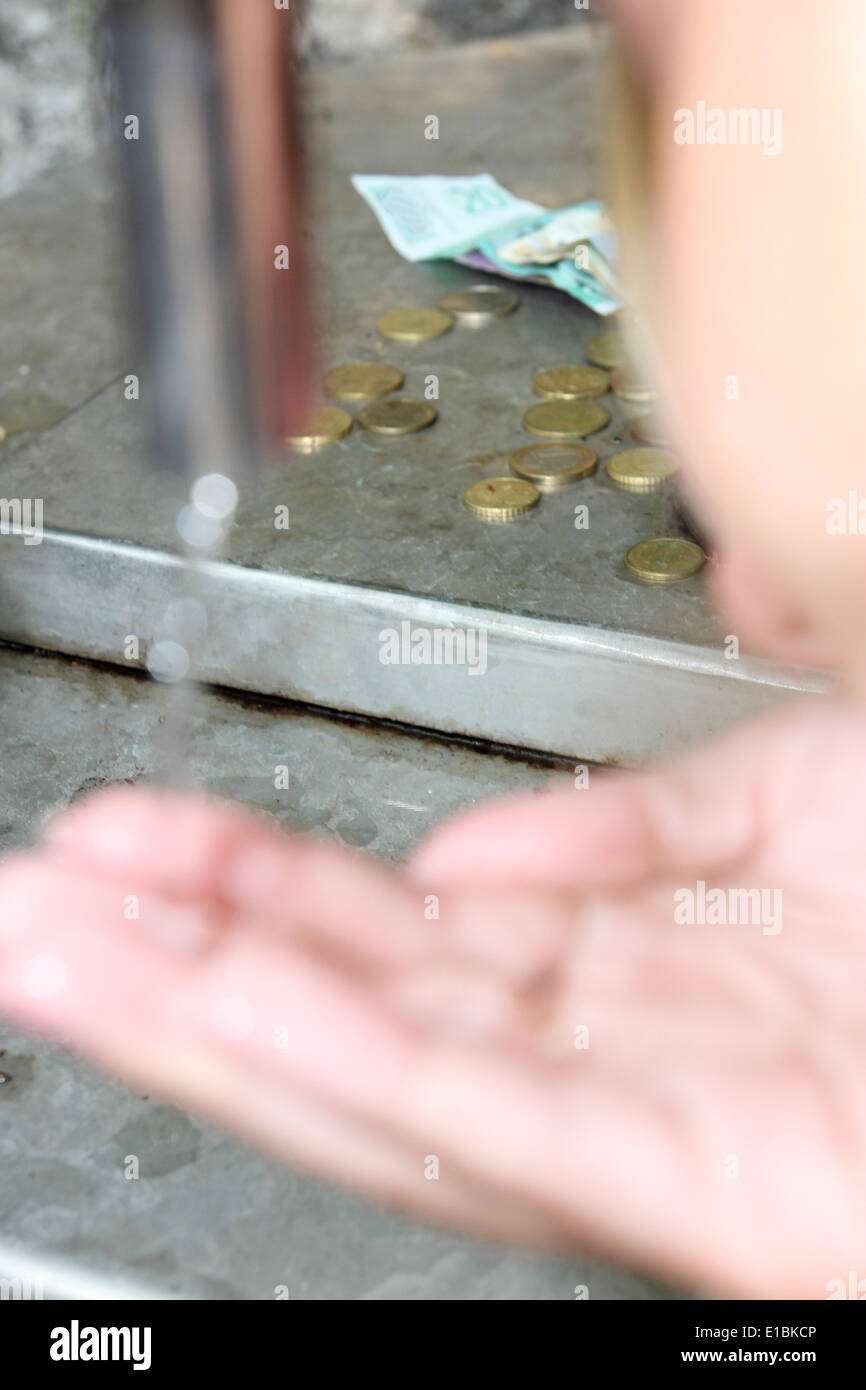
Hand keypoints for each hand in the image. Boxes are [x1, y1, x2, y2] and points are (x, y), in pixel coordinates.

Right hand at [1, 695, 864, 1296]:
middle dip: (185, 953)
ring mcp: (643, 1132)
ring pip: (380, 1080)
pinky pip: (483, 1130)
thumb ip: (631, 821)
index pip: (411, 935)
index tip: (147, 838)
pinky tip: (213, 1018)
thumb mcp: (796, 796)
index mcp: (640, 961)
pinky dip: (333, 1070)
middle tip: (40, 901)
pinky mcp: (686, 1194)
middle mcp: (618, 1054)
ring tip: (54, 950)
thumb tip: (464, 857)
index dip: (266, 886)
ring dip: (206, 1012)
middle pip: (363, 1010)